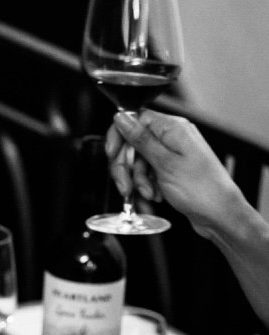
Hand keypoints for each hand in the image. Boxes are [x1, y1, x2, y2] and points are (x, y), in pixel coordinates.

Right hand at [108, 110, 246, 240]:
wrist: (221, 216)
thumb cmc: (203, 190)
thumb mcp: (165, 163)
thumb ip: (141, 139)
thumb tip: (122, 118)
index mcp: (172, 129)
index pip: (134, 120)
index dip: (119, 137)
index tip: (113, 155)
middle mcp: (172, 138)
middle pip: (132, 144)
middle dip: (127, 167)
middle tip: (126, 184)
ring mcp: (172, 155)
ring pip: (137, 161)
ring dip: (138, 180)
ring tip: (148, 194)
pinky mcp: (171, 170)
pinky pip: (147, 173)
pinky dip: (146, 186)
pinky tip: (154, 196)